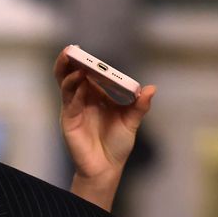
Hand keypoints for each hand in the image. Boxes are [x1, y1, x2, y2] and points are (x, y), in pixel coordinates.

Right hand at [56, 47, 155, 213]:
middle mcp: (82, 100)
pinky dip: (73, 87)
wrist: (107, 168)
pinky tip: (80, 79)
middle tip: (73, 49)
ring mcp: (74, 109)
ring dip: (67, 70)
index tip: (85, 51)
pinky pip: (69, 100)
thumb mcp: (131, 122)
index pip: (89, 75)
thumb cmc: (117, 145)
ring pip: (65, 84)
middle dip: (70, 61)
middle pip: (71, 76)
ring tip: (72, 57)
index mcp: (96, 96)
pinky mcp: (69, 120)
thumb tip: (151, 89)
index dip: (86, 63)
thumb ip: (140, 106)